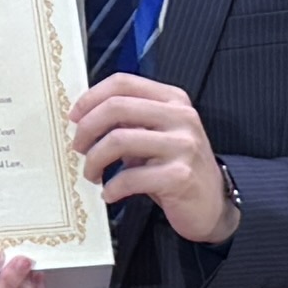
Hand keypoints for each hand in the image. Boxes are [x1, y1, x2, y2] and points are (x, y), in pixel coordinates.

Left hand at [70, 76, 237, 246]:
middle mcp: (181, 117)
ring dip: (94, 161)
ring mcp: (183, 145)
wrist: (213, 204)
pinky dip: (111, 188)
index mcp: (173, 99)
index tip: (74, 117)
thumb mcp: (156, 135)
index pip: (123, 82)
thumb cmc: (176, 167)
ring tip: (91, 174)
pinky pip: (130, 177)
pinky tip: (109, 194)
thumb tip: (83, 117)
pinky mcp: (180, 176)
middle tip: (78, 148)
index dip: (91, 97)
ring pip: (119, 140)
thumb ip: (130, 120)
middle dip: (87, 129)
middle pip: (117, 107)